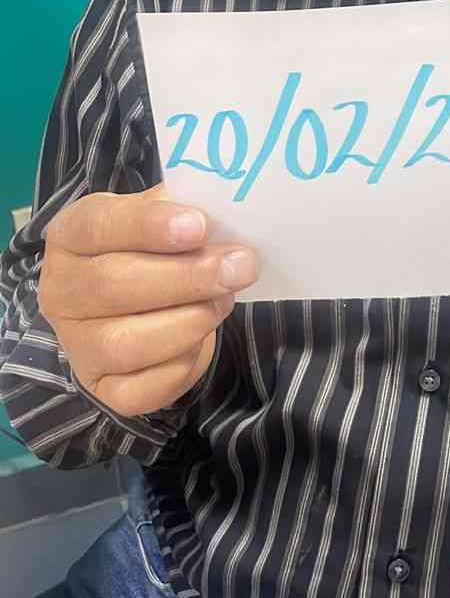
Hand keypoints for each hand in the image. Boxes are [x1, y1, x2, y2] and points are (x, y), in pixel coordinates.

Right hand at [37, 184, 258, 415]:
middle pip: (112, 285)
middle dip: (186, 277)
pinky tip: (203, 337)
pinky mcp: (103, 389)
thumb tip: (221, 210)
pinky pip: (143, 388)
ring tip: (225, 299)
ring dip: (190, 320)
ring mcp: (78, 346)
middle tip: (240, 266)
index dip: (147, 225)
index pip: (97, 225)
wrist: (146, 303)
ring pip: (126, 343)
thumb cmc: (154, 250)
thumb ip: (183, 208)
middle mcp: (61, 292)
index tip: (199, 226)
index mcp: (70, 236)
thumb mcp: (161, 216)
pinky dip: (182, 364)